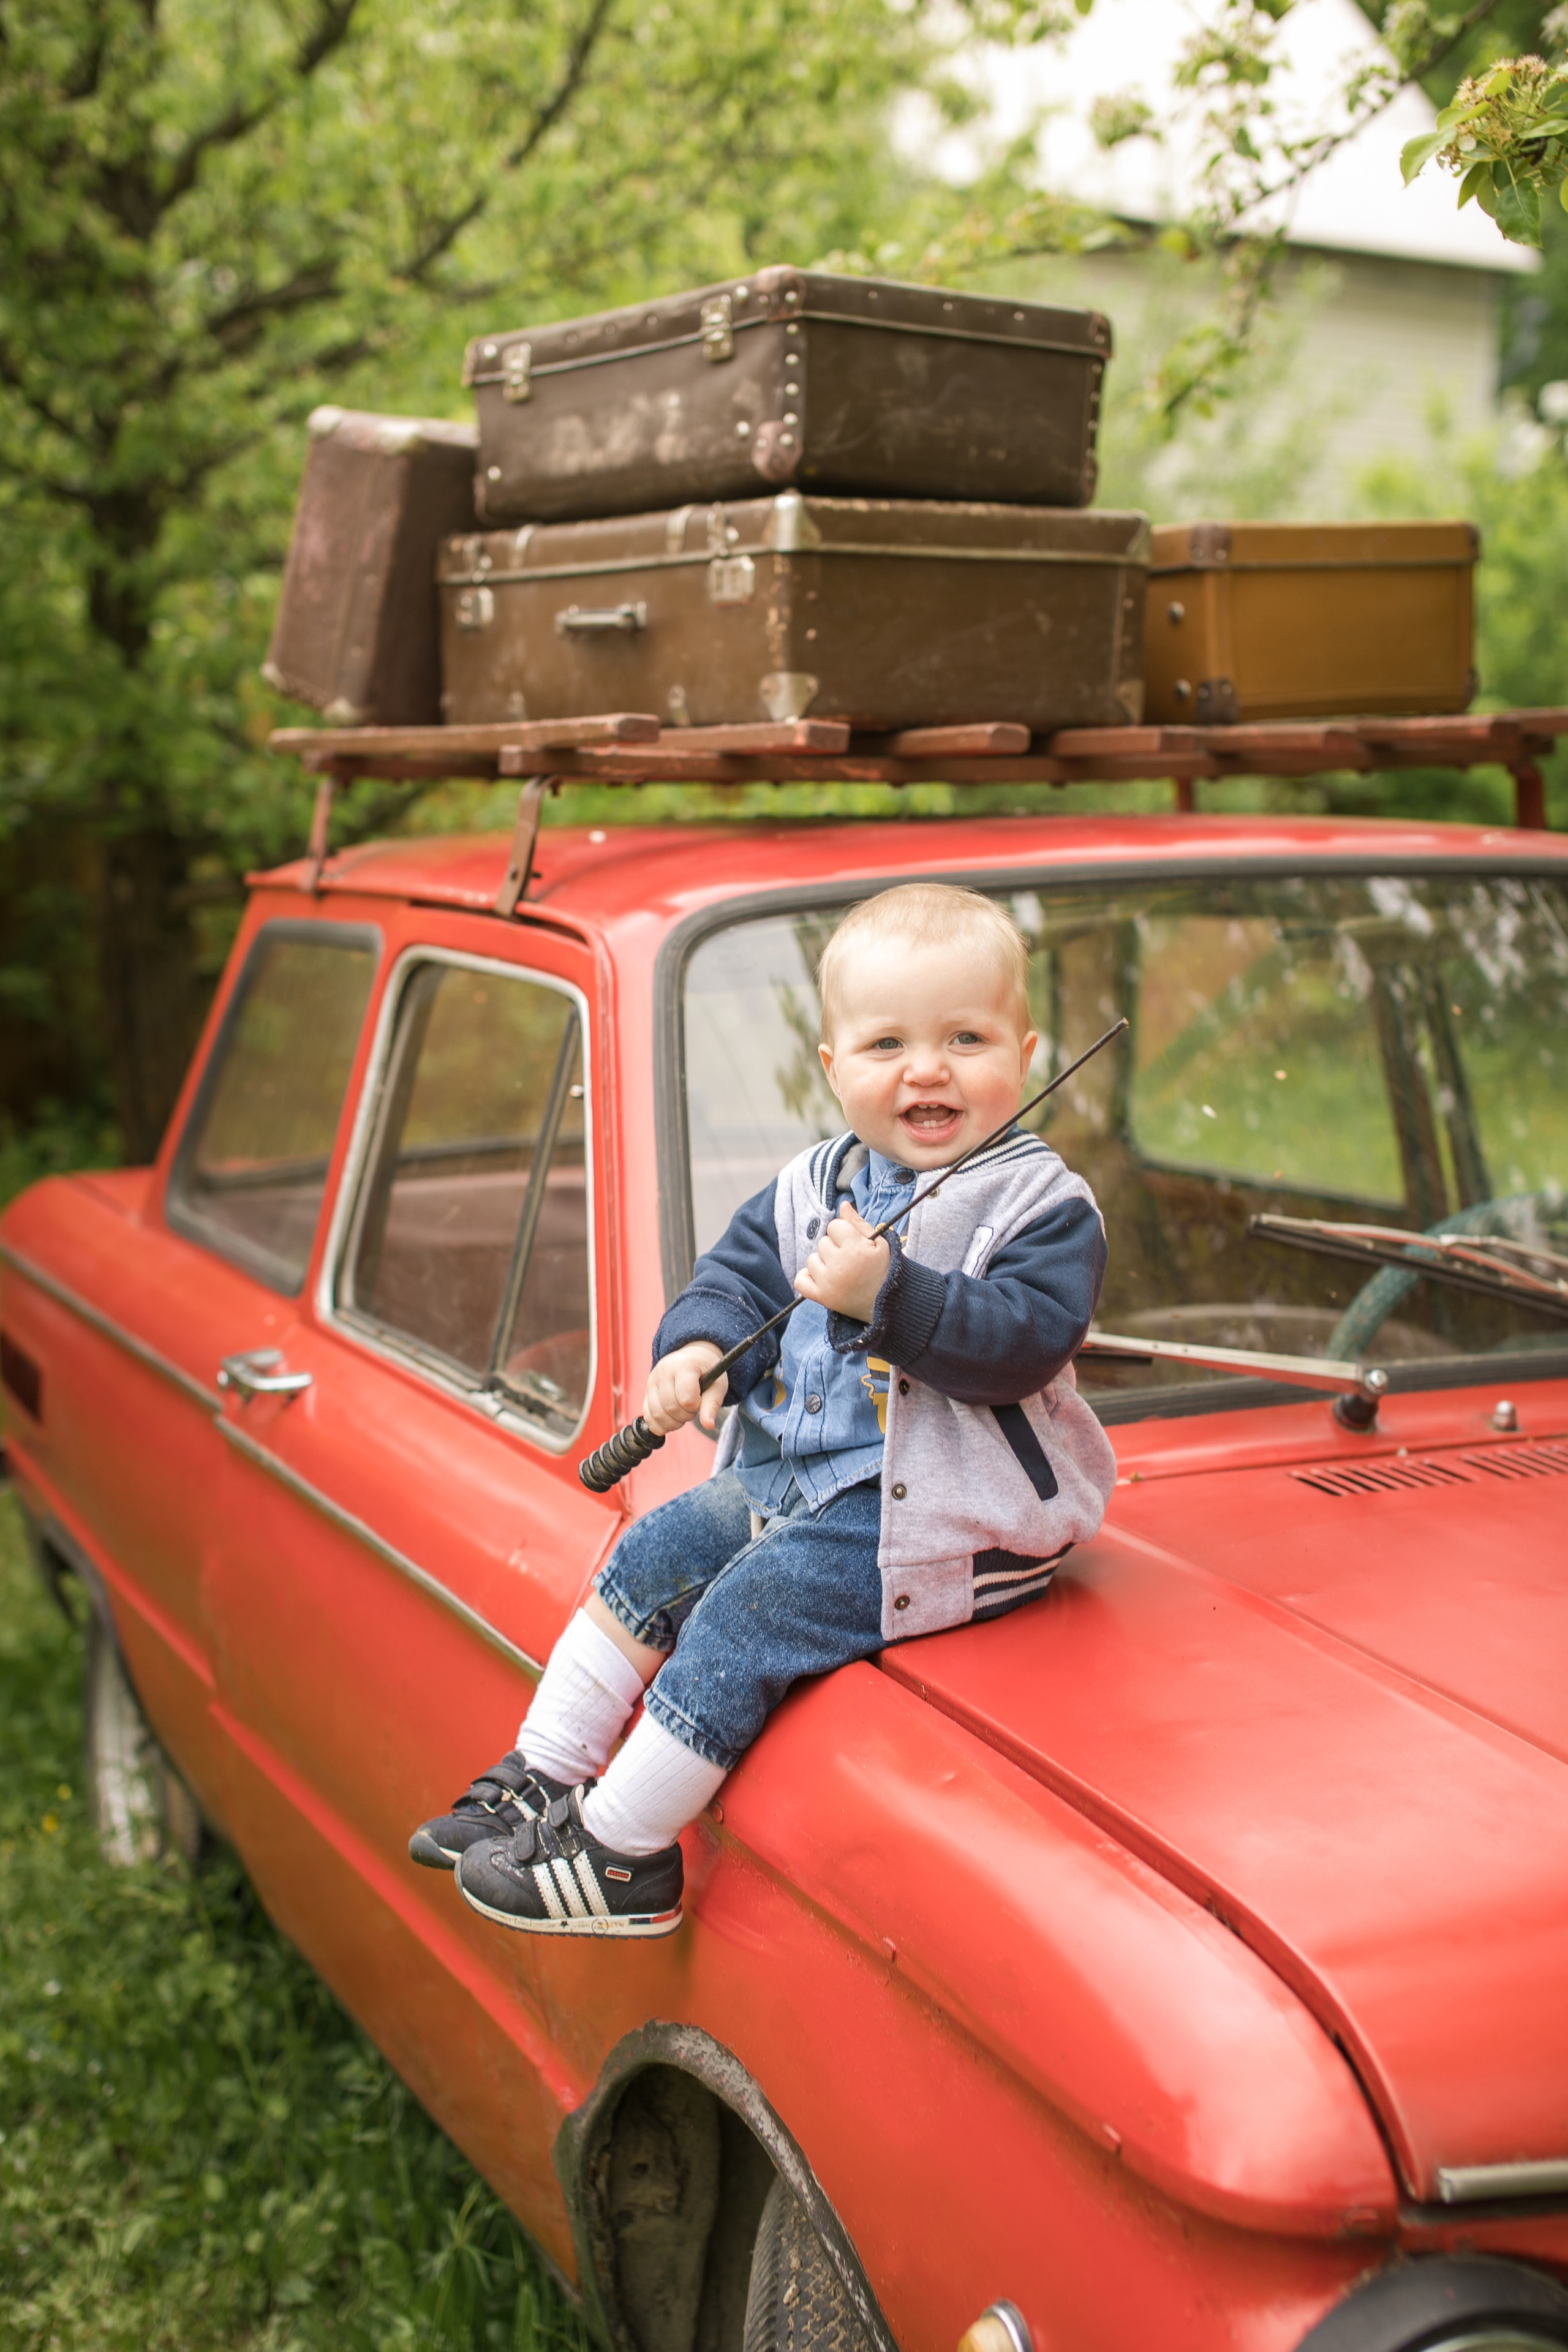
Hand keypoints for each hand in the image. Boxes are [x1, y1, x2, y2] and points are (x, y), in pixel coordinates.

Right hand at [644, 1339, 725, 1435]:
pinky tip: (671, 1420)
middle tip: (692, 1408)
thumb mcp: (717, 1385)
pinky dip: (660, 1425)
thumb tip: (708, 1426)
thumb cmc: (706, 1372)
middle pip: (671, 1407)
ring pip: (657, 1414)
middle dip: (685, 1416)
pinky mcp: (647, 1391)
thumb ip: (712, 1405)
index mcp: (684, 1365)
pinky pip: (648, 1416)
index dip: (696, 1407)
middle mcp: (664, 1370)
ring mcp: (652, 1380)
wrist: (692, 1358)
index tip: (701, 1401)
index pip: (687, 1399)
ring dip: (673, 1423)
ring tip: (683, 1414)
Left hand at [794, 1203, 890, 1322]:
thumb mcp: (879, 1243)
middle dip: (835, 1248)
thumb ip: (858, 1223)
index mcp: (856, 1249)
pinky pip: (801, 1280)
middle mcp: (840, 1265)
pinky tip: (822, 1278)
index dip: (844, 1233)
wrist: (887, 1303)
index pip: (834, 1226)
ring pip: (811, 1259)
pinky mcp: (822, 1297)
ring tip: (840, 1271)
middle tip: (850, 1261)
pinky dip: (807, 1277)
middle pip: (822, 1242)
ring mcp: (829, 1283)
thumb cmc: (883, 1269)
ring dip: (823, 1263)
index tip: (854, 1244)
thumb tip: (843, 1204)